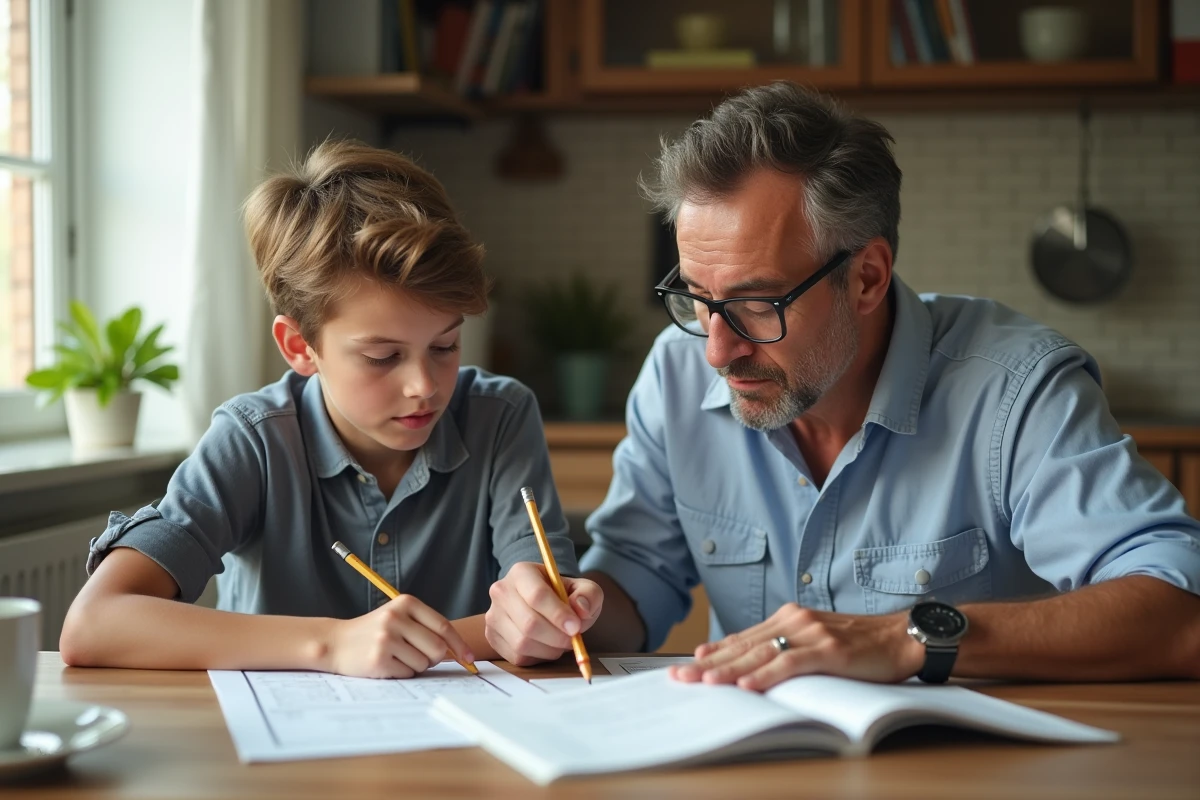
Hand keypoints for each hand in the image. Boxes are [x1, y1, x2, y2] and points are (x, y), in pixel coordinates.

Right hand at [328, 594, 473, 678]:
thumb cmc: (374, 631)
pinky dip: (402, 672)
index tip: (469, 658)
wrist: (336, 642)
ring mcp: (386, 639)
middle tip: (420, 657)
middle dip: (435, 658)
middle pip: (438, 648)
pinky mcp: (379, 659)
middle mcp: (396, 618)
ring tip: (397, 656)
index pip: (443, 626)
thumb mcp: (399, 617)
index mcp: (406, 603)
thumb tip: (458, 651)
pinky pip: (408, 673)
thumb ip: (426, 628)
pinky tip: (387, 664)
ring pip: (424, 663)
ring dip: (416, 665)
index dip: (459, 645)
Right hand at [485, 562, 603, 665]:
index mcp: (522, 572)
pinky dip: (538, 657)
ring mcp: (493, 616)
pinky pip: (517, 656)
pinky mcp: (492, 637)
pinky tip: (547, 646)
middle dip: (557, 637)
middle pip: (529, 623)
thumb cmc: (562, 595)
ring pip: (522, 643)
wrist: (542, 604)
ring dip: (549, 649)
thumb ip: (589, 595)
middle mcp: (501, 591)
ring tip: (561, 641)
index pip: (537, 596)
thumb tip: (580, 609)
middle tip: (573, 638)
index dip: (558, 615)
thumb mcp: (583, 588)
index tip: (576, 627)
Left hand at [670, 603, 924, 690]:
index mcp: (789, 617)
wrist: (899, 637)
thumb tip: (753, 665)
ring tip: (704, 683)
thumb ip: (786, 645)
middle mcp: (794, 620)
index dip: (715, 651)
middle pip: (744, 646)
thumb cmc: (860, 643)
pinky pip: (788, 663)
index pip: (743, 637)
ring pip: (760, 654)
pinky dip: (765, 676)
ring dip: (729, 671)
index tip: (689, 664)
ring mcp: (810, 633)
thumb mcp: (816, 638)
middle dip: (710, 663)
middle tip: (682, 677)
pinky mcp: (827, 650)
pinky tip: (746, 685)